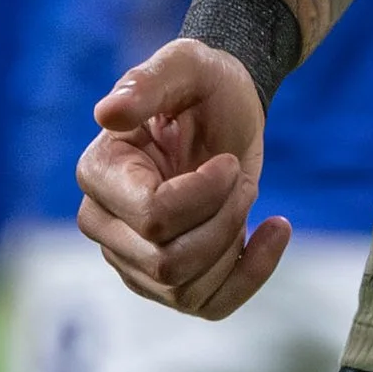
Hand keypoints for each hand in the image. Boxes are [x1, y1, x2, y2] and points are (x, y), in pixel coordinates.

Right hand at [76, 37, 288, 320]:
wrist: (226, 107)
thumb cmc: (203, 83)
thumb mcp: (186, 65)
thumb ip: (147, 83)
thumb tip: (107, 113)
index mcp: (100, 173)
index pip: (154, 218)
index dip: (206, 194)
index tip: (226, 161)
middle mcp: (104, 223)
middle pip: (170, 261)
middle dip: (223, 218)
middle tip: (236, 175)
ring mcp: (132, 258)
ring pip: (188, 288)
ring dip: (234, 241)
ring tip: (244, 193)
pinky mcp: (168, 281)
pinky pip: (210, 306)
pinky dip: (252, 274)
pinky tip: (273, 230)